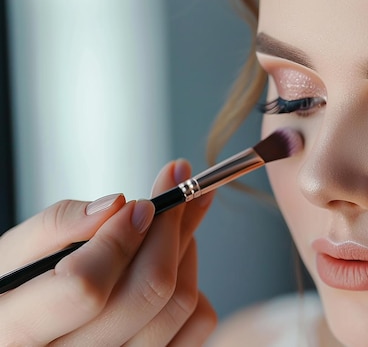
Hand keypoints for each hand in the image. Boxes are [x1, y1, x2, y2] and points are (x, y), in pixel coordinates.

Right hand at [0, 159, 215, 345]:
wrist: (22, 328)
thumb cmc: (9, 292)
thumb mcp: (9, 255)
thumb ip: (54, 226)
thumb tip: (115, 206)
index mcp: (16, 334)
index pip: (87, 287)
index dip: (119, 239)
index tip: (139, 203)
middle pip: (148, 293)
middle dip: (171, 228)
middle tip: (175, 187)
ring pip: (179, 306)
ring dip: (185, 248)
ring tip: (172, 220)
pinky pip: (196, 325)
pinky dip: (194, 282)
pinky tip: (174, 259)